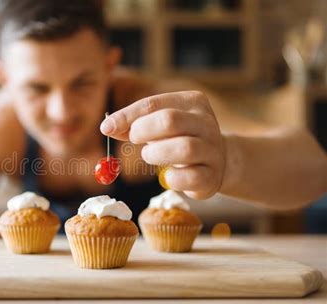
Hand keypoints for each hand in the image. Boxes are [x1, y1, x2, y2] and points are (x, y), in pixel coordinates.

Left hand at [101, 91, 225, 198]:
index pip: (154, 104)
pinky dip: (171, 179)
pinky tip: (168, 176)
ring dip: (156, 153)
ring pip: (184, 148)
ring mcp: (212, 150)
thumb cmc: (180, 138)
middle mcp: (206, 123)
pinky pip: (189, 177)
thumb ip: (134, 124)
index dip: (127, 116)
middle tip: (134, 140)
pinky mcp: (212, 176)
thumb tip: (107, 127)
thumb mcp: (160, 124)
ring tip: (150, 155)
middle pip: (170, 120)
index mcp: (192, 102)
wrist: (220, 161)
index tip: (106, 128)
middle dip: (143, 131)